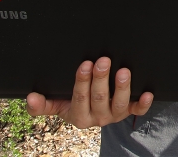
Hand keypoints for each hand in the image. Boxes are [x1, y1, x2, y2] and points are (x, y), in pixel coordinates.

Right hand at [26, 58, 152, 128]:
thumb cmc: (74, 103)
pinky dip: (144, 103)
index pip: (79, 97)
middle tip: (103, 61)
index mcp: (78, 115)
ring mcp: (115, 114)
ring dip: (122, 87)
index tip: (84, 65)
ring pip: (120, 103)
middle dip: (101, 78)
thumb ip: (43, 104)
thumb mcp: (57, 104)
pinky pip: (138, 110)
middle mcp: (98, 117)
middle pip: (100, 97)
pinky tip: (148, 93)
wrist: (92, 114)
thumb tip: (30, 98)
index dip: (82, 82)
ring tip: (123, 71)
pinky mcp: (129, 112)